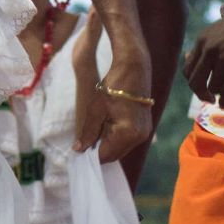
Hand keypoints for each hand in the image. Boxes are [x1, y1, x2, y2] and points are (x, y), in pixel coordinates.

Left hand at [76, 45, 153, 162]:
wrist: (134, 67)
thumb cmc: (114, 85)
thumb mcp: (96, 109)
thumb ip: (88, 132)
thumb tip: (78, 149)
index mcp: (128, 133)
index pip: (106, 155)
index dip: (91, 157)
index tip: (78, 154)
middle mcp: (140, 137)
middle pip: (115, 155)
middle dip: (99, 152)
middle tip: (83, 145)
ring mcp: (145, 132)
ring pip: (121, 149)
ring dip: (107, 145)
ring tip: (94, 134)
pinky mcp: (145, 127)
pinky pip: (127, 140)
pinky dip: (116, 139)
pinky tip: (106, 129)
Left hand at [181, 0, 223, 106]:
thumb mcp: (221, 29)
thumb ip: (207, 45)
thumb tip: (192, 60)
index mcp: (202, 40)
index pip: (187, 68)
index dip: (193, 81)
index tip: (201, 86)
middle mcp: (209, 50)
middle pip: (195, 82)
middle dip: (200, 93)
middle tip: (208, 98)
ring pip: (213, 88)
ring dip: (218, 94)